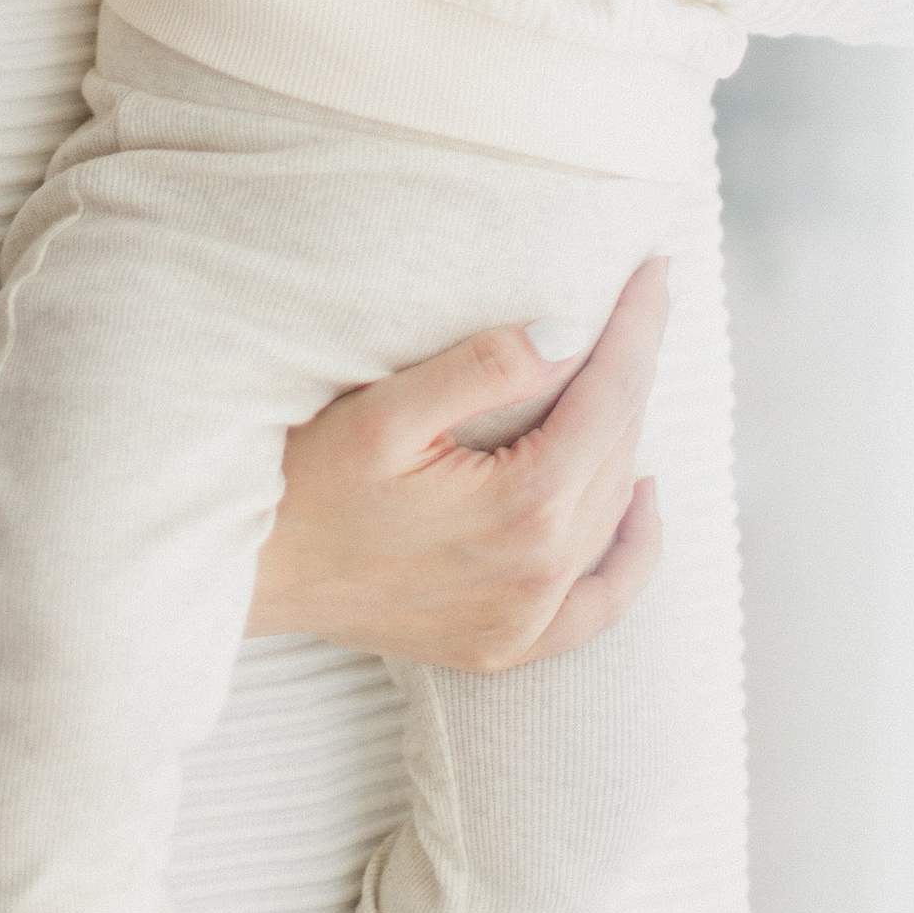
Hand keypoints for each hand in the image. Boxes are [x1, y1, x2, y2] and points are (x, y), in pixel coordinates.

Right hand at [247, 258, 670, 669]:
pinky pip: (602, 604)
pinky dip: (633, 553)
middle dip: (634, 368)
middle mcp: (540, 573)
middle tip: (641, 301)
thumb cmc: (307, 481)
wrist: (255, 572)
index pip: (611, 397)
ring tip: (627, 370)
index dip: (639, 326)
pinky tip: (641, 504)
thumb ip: (482, 368)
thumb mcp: (383, 410)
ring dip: (627, 437)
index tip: (659, 269)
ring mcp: (527, 619)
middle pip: (619, 448)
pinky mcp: (506, 643)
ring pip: (612, 510)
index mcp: (523, 507)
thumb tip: (570, 332)